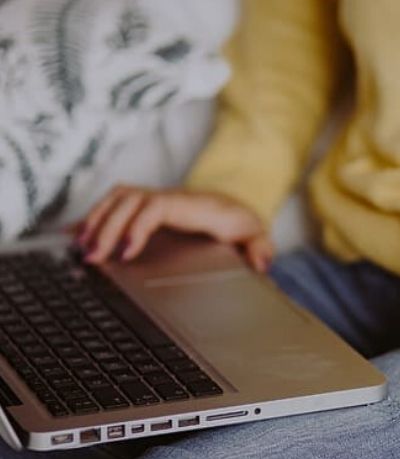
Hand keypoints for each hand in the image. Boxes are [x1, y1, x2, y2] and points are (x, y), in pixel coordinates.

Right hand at [76, 186, 273, 271]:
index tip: (126, 252)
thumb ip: (260, 247)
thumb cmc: (241, 223)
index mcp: (191, 206)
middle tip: (93, 258)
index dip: (137, 226)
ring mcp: (154, 199)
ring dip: (96, 220)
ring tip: (82, 249)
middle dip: (106, 227)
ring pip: (116, 200)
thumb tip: (261, 262)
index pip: (155, 207)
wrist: (236, 207)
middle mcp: (168, 197)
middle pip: (127, 201)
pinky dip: (95, 218)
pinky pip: (113, 205)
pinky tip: (78, 236)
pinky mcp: (144, 206)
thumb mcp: (257, 235)